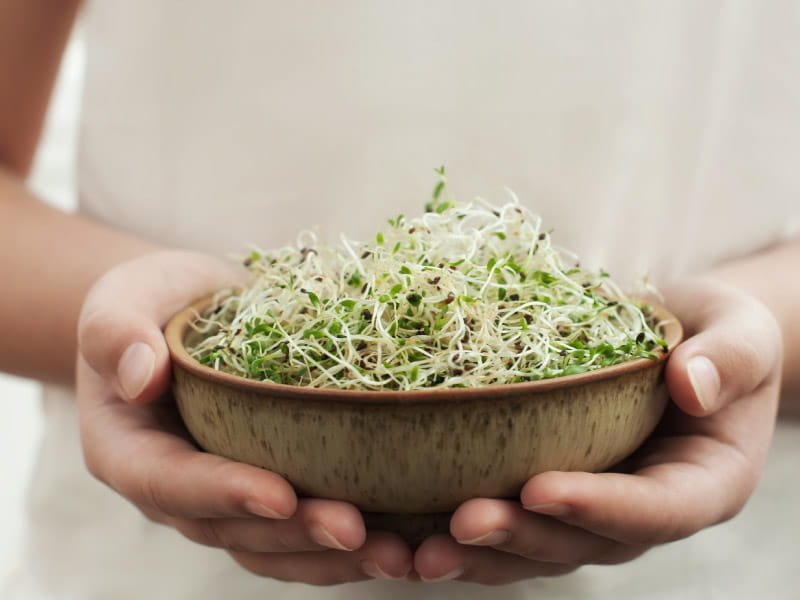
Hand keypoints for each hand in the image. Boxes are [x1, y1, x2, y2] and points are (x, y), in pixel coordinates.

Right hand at [77, 250, 411, 583]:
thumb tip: (140, 374)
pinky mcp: (270, 484)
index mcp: (130, 451)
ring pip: (274, 545)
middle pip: (232, 529)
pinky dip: (348, 543)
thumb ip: (117, 330)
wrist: (194, 310)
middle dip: (295, 535)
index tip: (280, 492)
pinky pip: (302, 528)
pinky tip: (402, 540)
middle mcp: (178, 489)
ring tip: (395, 554)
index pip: (170, 483)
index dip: (223, 493)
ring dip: (332, 557)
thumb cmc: (156, 300)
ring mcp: (226, 494)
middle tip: (355, 530)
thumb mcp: (124, 297)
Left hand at [413, 278, 781, 583]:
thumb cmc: (716, 336)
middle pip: (581, 543)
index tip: (541, 488)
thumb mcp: (740, 334)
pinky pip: (508, 520)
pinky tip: (402, 531)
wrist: (682, 342)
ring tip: (414, 552)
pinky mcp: (549, 491)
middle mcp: (641, 510)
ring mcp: (592, 507)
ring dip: (475, 555)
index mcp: (701, 484)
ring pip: (534, 548)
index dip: (599, 506)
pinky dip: (454, 530)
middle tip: (463, 523)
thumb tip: (691, 384)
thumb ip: (728, 358)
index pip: (655, 510)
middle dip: (521, 537)